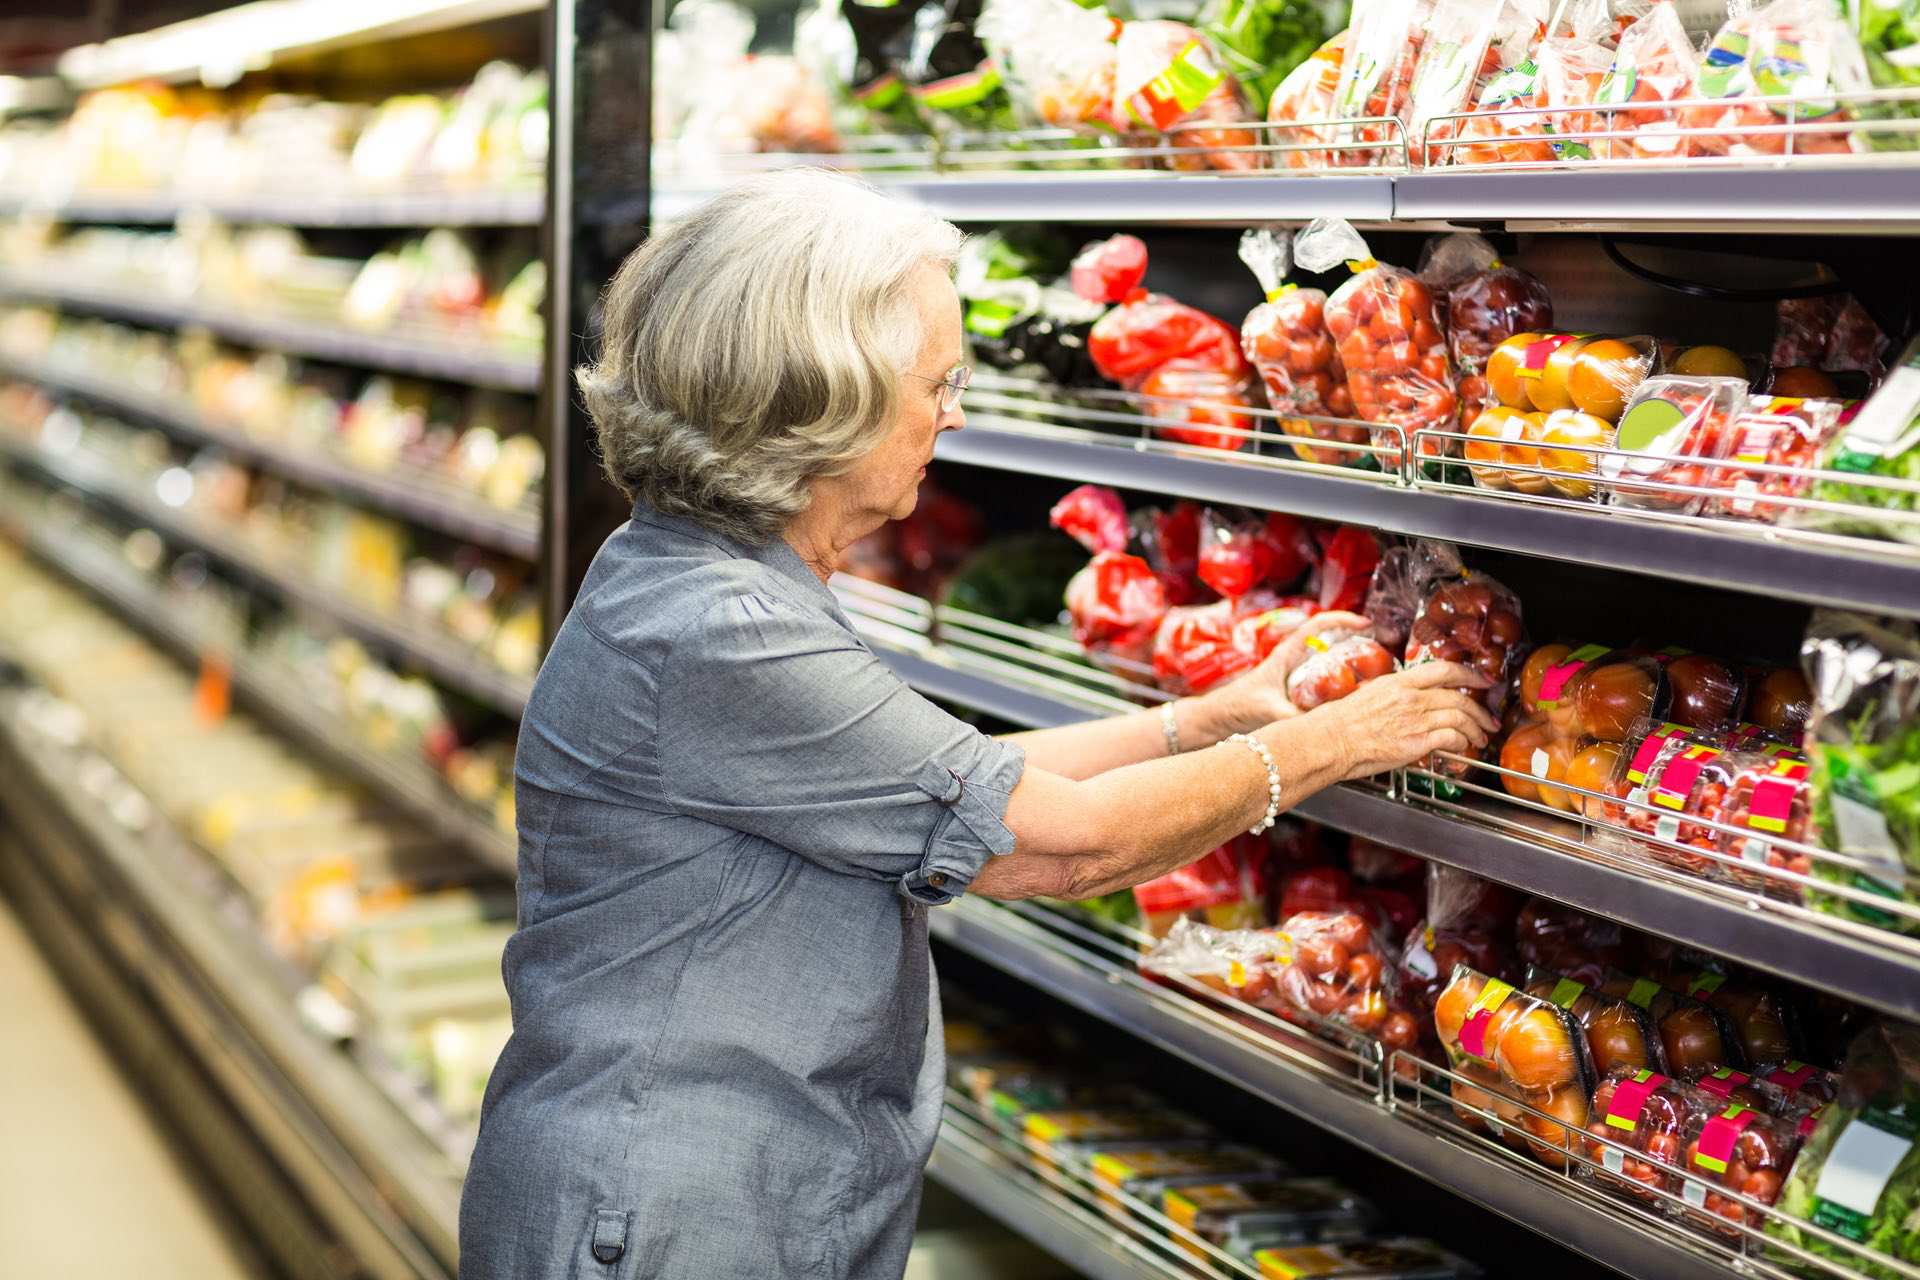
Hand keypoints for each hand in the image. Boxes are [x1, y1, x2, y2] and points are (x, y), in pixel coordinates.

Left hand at [1202, 610, 1372, 729]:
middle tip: (1381, 649)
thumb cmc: (1236, 707)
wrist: (1218, 718)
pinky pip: (1326, 680)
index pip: (1318, 624)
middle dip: (1357, 641)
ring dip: (1352, 662)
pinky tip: (1355, 695)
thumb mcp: (1267, 709)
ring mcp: (1296, 673)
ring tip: (1376, 671)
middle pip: (1330, 640)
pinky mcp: (1297, 689)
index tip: (1364, 623)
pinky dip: (1342, 683)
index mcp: (1287, 653)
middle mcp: (1294, 659)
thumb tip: (1318, 724)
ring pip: (1330, 660)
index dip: (1343, 619)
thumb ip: (1291, 716)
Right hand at [1309, 660, 1498, 780]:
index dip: (1470, 674)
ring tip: (1479, 738)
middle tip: (1488, 719)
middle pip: (1459, 697)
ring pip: (1461, 717)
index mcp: (1400, 682)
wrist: (1331, 740)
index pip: (1444, 670)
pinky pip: (1452, 737)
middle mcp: (1411, 697)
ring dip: (1476, 729)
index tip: (1482, 680)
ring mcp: (1415, 718)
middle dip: (1480, 710)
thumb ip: (1395, 695)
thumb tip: (1408, 700)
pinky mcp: (1417, 741)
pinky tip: (1462, 748)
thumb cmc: (1342, 722)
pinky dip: (1462, 742)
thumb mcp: (1370, 695)